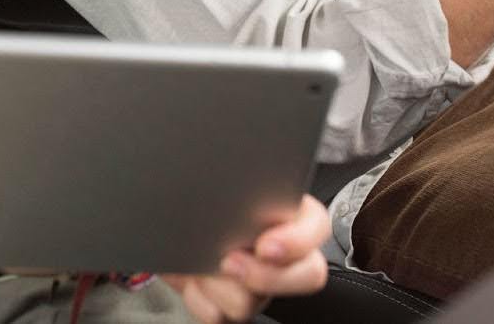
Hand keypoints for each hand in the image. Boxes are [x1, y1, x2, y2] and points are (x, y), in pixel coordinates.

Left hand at [166, 195, 329, 322]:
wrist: (175, 223)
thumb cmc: (204, 197)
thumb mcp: (225, 182)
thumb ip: (242, 187)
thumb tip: (235, 192)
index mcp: (290, 214)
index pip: (317, 226)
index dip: (297, 241)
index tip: (266, 245)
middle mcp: (283, 254)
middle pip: (307, 276)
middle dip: (267, 276)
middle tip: (231, 262)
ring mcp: (261, 284)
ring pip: (255, 302)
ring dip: (220, 286)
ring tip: (201, 264)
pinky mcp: (233, 305)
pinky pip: (221, 316)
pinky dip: (201, 299)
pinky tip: (192, 279)